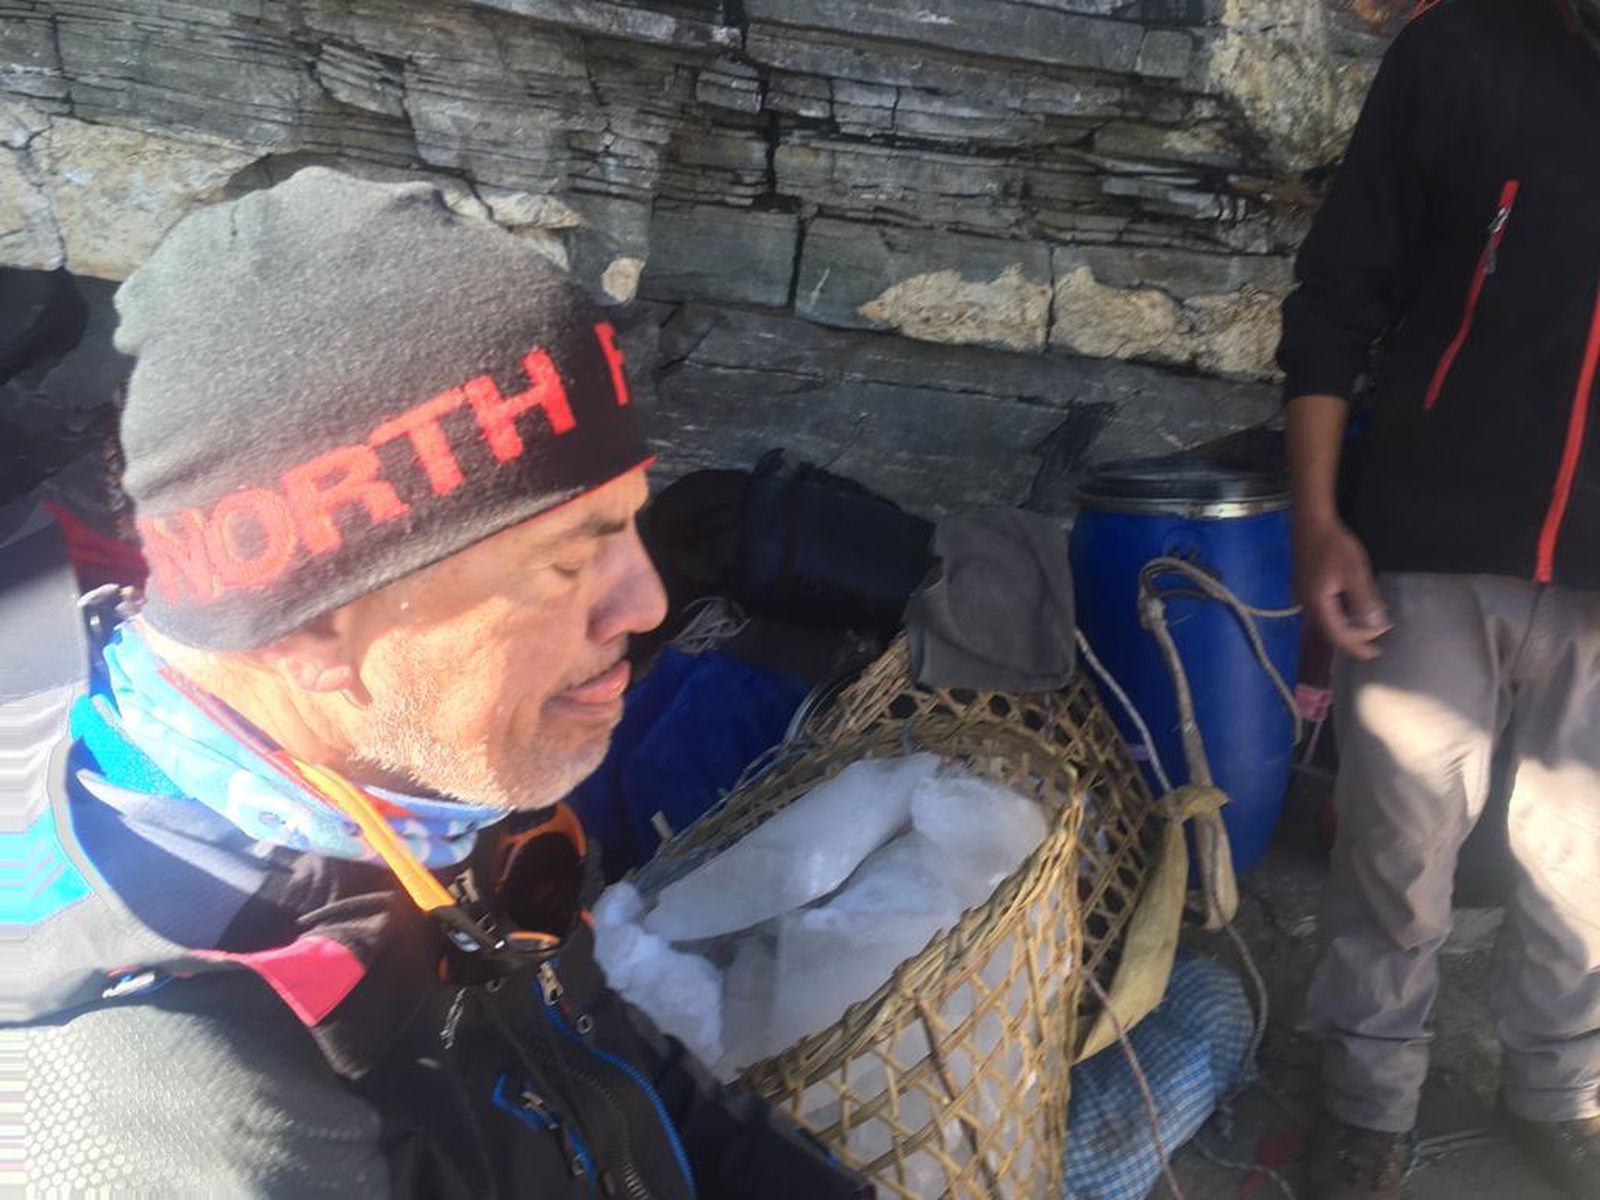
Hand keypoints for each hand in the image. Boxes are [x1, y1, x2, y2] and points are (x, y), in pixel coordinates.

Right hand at [1294, 519, 1390, 660]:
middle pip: (1330, 631)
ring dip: (1347, 627)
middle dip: (1353, 638)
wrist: (1310, 522)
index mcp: (1318, 605)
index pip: (1338, 636)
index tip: (1374, 654)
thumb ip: (1365, 601)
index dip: (1356, 647)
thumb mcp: (1354, 574)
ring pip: (1327, 621)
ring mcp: (1303, 595)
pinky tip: (1351, 610)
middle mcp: (1306, 605)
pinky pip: (1324, 610)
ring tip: (1366, 628)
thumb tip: (1377, 626)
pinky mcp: (1305, 586)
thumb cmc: (1334, 546)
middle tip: (1375, 641)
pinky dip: (1340, 615)